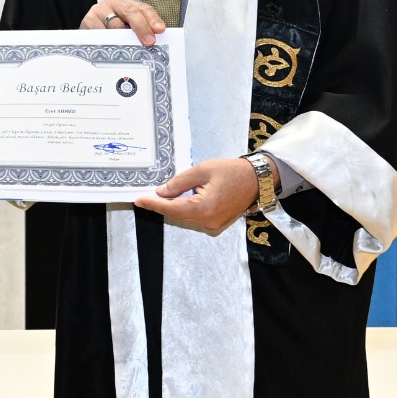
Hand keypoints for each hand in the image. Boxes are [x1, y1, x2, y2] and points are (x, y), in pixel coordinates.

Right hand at [82, 0, 165, 43]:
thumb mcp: (126, 31)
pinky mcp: (88, 20)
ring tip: (131, 47)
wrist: (88, 34)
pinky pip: (100, 31)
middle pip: (130, 11)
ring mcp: (100, 11)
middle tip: (149, 41)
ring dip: (124, 36)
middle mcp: (114, 4)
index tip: (160, 30)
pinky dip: (108, 39)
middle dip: (141, 26)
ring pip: (115, 23)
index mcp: (128, 5)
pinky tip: (113, 47)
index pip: (143, 8)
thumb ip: (139, 33)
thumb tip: (153, 42)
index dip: (152, 18)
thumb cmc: (111, 34)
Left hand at [133, 158, 257, 234]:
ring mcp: (213, 227)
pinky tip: (184, 199)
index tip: (138, 200)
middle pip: (176, 216)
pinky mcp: (216, 226)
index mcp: (204, 209)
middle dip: (162, 205)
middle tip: (147, 195)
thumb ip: (179, 183)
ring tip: (167, 194)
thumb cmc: (232, 172)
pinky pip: (194, 219)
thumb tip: (161, 193)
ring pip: (184, 218)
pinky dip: (185, 210)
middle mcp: (207, 222)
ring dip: (174, 207)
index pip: (171, 209)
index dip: (153, 204)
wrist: (258, 180)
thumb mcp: (203, 170)